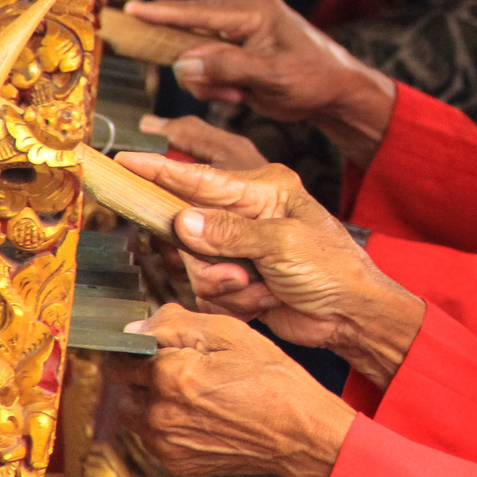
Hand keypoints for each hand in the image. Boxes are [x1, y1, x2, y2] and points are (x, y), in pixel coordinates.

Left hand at [108, 305, 354, 476]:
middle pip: (123, 387)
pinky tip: (200, 411)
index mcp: (170, 376)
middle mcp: (161, 414)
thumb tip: (138, 326)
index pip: (122, 357)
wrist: (297, 431)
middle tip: (178, 364)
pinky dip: (168, 422)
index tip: (157, 342)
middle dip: (142, 371)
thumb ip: (178, 324)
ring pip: (136, 414)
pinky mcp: (177, 463)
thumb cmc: (271, 379)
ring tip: (191, 389)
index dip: (140, 344)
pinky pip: (156, 437)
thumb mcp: (231, 333)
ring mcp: (167, 443)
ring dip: (151, 398)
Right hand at [114, 156, 422, 387]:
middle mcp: (246, 213)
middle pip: (188, 229)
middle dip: (206, 258)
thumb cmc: (333, 268)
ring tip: (258, 285)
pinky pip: (205, 290)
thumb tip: (182, 222)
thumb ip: (230, 233)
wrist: (351, 315)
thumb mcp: (283, 244)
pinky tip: (262, 299)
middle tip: (239, 271)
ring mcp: (238, 247)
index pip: (202, 178)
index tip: (125, 160)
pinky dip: (231, 300)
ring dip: (222, 283)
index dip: (161, 171)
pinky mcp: (234, 279)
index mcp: (265, 189)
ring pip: (193, 264)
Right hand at [122, 0, 393, 164]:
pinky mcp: (241, 47)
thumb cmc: (312, 79)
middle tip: (228, 91)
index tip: (130, 9)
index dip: (162, 12)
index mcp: (255, 10)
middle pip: (193, 31)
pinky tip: (240, 95)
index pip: (199, 11)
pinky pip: (209, 64)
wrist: (337, 92)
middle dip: (199, 66)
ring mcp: (243, 29)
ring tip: (241, 94)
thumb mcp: (271, 77)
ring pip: (198, 53)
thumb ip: (226, 67)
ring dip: (211, 81)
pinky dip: (217, 84)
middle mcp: (246, 12)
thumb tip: (182, 61)